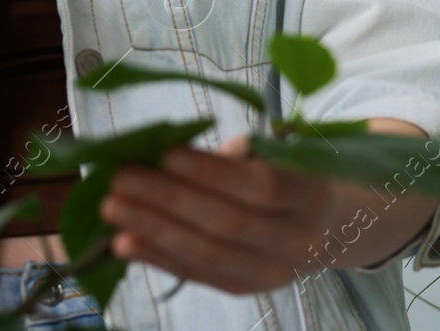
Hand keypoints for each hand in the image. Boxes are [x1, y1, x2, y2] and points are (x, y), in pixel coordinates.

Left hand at [98, 133, 341, 294]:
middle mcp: (297, 241)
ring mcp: (271, 273)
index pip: (261, 187)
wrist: (326, 226)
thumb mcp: (275, 155)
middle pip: (227, 224)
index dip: (212, 172)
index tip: (166, 153)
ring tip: (113, 209)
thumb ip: (230, 157)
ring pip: (207, 255)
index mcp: (311, 196)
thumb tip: (162, 151)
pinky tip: (122, 242)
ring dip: (152, 230)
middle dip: (168, 200)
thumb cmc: (287, 174)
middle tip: (122, 178)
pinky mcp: (245, 289)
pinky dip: (156, 257)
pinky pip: (195, 275)